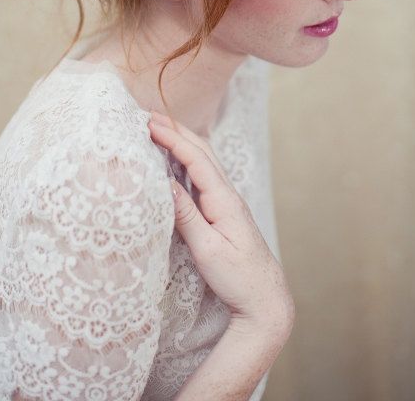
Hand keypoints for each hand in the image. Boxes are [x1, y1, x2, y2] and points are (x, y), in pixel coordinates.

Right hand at [147, 110, 294, 338]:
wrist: (264, 298)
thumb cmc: (238, 278)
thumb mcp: (208, 250)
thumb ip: (187, 216)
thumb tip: (164, 183)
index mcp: (224, 200)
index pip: (196, 159)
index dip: (173, 138)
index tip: (150, 124)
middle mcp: (228, 194)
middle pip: (202, 151)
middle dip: (177, 130)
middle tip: (149, 116)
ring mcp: (227, 201)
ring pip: (204, 161)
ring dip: (182, 141)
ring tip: (159, 128)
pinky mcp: (223, 211)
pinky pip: (203, 175)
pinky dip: (187, 158)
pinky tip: (176, 158)